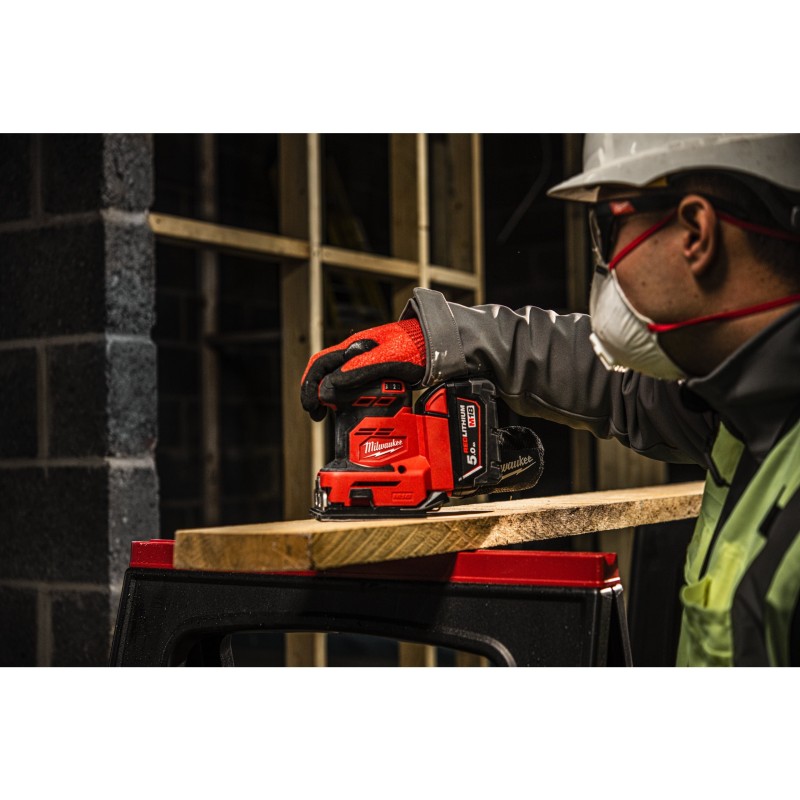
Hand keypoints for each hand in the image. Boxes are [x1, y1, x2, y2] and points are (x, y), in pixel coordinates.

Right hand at [300, 319, 426, 420]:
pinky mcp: (377, 374)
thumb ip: (358, 370)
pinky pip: (356, 387)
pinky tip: (353, 409)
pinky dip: (349, 399)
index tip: (311, 405)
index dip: (310, 385)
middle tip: (318, 414)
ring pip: (340, 382)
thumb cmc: (415, 345)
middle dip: (318, 394)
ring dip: (332, 398)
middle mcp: (355, 355)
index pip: (319, 364)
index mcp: (352, 347)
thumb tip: (329, 387)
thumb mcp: (386, 358)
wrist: (438, 345)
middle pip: (326, 374)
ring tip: (331, 414)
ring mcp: (366, 364)